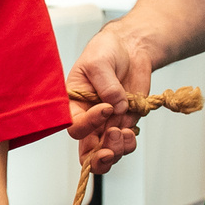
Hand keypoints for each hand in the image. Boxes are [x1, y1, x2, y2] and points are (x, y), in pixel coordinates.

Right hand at [67, 25, 156, 173]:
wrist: (129, 48)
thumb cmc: (105, 50)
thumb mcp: (99, 61)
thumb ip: (106, 84)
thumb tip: (117, 105)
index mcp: (74, 104)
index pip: (74, 125)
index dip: (88, 123)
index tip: (106, 108)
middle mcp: (88, 118)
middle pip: (87, 151)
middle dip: (98, 156)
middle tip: (110, 146)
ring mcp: (107, 123)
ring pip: (106, 152)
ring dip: (116, 150)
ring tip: (125, 134)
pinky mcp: (125, 123)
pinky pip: (125, 144)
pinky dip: (129, 144)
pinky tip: (131, 132)